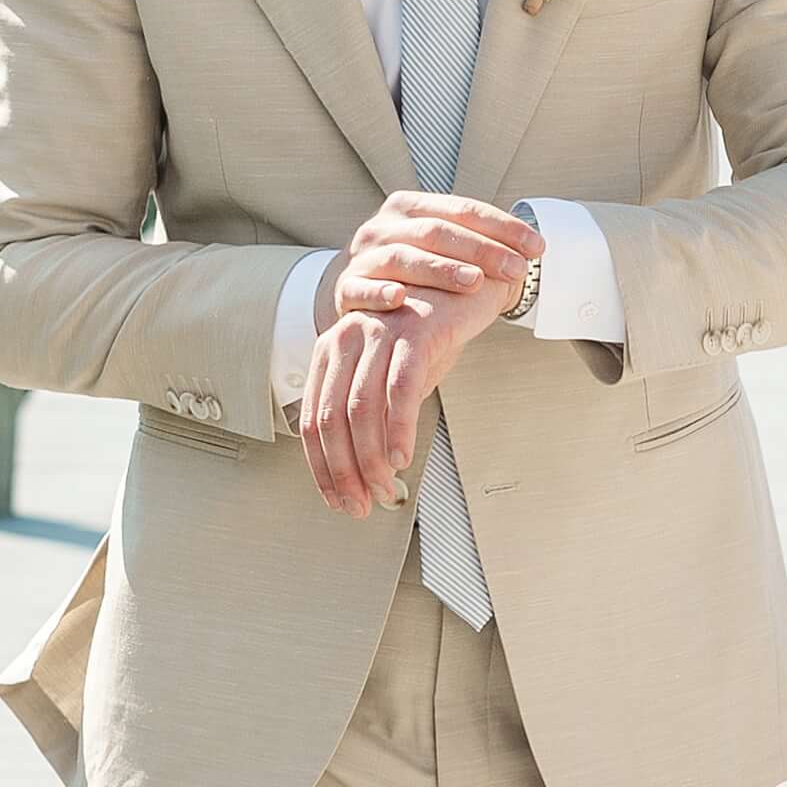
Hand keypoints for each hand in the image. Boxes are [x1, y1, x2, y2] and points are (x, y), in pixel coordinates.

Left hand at [296, 197, 537, 517]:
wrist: (474, 281)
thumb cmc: (432, 330)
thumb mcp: (394, 372)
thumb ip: (375, 412)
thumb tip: (369, 469)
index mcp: (332, 351)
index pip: (312, 419)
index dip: (322, 468)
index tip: (339, 500)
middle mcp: (346, 339)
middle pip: (331, 420)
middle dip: (344, 473)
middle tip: (362, 505)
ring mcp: (379, 333)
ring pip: (360, 410)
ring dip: (371, 460)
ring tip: (386, 489)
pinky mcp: (414, 331)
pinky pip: (399, 391)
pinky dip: (398, 430)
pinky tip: (404, 457)